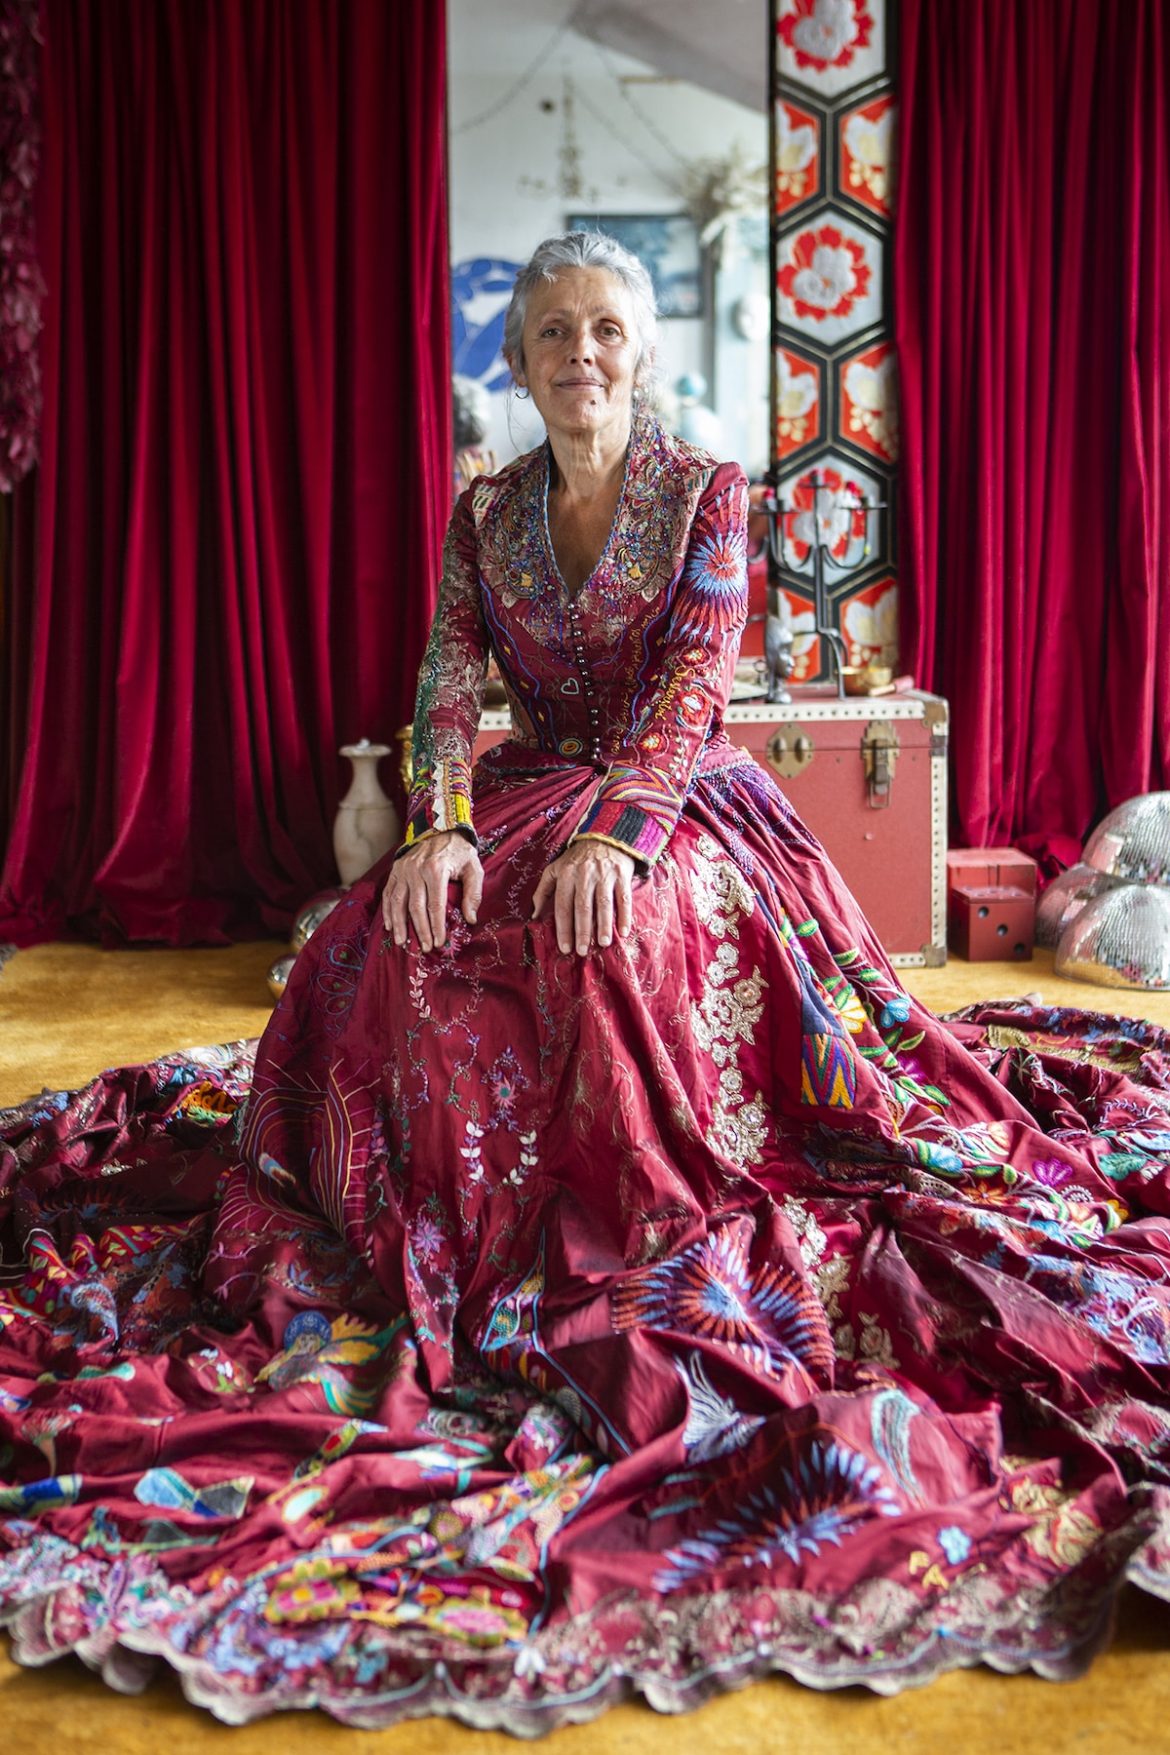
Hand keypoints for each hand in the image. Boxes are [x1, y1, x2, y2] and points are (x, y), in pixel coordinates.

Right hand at [382, 831, 483, 950]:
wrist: (440, 826)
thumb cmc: (459, 851)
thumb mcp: (474, 867)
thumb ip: (473, 893)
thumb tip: (471, 919)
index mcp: (436, 870)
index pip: (436, 905)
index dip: (436, 926)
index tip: (439, 942)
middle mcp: (416, 869)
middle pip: (415, 907)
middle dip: (420, 930)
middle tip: (424, 947)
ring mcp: (403, 869)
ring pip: (398, 901)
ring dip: (399, 924)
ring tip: (402, 942)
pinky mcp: (395, 870)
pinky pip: (388, 893)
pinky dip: (387, 911)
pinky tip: (389, 926)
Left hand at [531, 839, 634, 955]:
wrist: (604, 836)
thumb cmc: (577, 859)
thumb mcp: (555, 868)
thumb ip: (543, 890)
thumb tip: (533, 915)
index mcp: (566, 874)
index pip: (562, 905)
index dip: (563, 928)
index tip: (565, 948)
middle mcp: (584, 874)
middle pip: (582, 907)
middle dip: (582, 931)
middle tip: (583, 951)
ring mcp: (604, 874)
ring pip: (603, 903)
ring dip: (603, 925)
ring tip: (603, 943)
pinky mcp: (622, 874)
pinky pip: (623, 898)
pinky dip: (624, 915)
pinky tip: (623, 932)